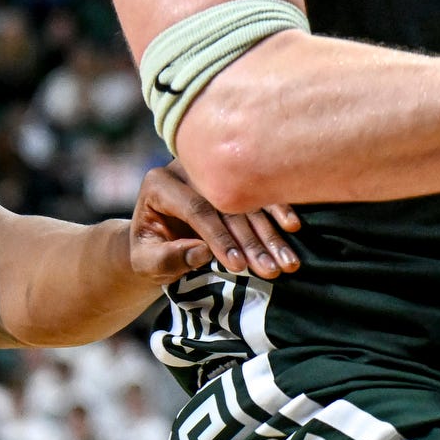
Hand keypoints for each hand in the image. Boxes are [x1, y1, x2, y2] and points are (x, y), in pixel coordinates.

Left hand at [130, 162, 300, 281]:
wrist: (155, 240)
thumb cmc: (148, 253)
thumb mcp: (146, 262)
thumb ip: (168, 258)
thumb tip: (203, 252)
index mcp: (159, 184)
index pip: (195, 208)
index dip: (218, 237)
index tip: (238, 265)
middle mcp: (187, 169)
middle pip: (226, 205)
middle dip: (252, 241)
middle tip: (272, 269)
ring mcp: (212, 171)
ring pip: (247, 202)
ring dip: (270, 234)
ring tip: (288, 262)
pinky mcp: (230, 178)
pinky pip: (257, 193)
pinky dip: (276, 211)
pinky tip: (293, 227)